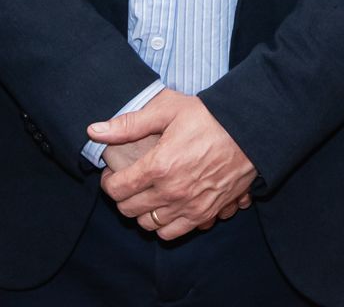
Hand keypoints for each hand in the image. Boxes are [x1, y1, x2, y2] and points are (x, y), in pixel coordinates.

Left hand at [88, 92, 255, 238]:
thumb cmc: (209, 117)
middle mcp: (171, 192)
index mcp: (158, 165)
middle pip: (129, 210)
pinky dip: (164, 225)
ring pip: (148, 225)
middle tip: (128, 183)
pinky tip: (167, 207)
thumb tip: (93, 130)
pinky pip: (172, 233)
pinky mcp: (205, 214)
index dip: (109, 183)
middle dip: (122, 197)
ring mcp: (189, 206)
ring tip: (146, 195)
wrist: (249, 131)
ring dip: (142, 213)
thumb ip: (128, 124)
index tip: (112, 174)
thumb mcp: (167, 110)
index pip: (117, 189)